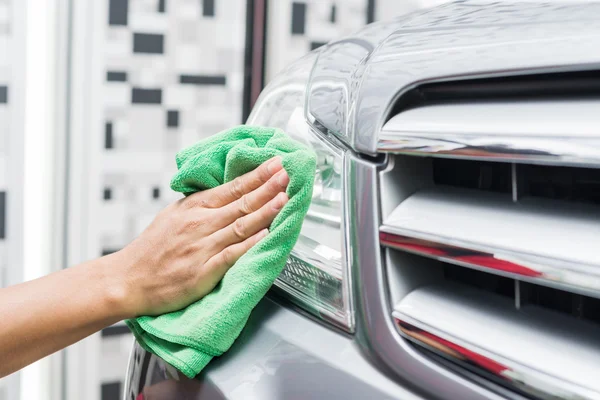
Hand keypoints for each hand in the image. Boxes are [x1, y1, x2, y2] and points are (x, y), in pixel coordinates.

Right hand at [113, 156, 288, 317]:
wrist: (128, 280)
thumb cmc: (153, 248)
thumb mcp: (174, 215)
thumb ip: (201, 204)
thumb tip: (230, 192)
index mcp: (194, 208)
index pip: (232, 187)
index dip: (257, 175)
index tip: (276, 164)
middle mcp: (199, 224)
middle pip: (240, 203)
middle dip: (268, 187)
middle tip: (287, 174)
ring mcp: (201, 248)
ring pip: (240, 226)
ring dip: (265, 211)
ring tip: (284, 199)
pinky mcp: (202, 272)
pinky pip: (230, 255)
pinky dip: (248, 244)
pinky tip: (265, 235)